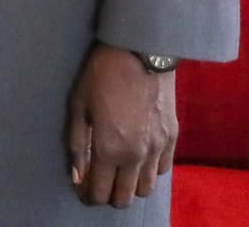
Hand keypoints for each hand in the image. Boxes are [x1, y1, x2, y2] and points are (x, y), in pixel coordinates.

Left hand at [65, 44, 176, 207]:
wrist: (142, 50)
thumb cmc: (103, 73)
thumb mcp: (79, 105)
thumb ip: (76, 144)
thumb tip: (77, 176)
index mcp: (109, 149)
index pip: (99, 192)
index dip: (89, 196)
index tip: (83, 189)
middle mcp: (136, 156)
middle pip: (125, 198)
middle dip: (109, 195)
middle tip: (99, 183)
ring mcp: (158, 148)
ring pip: (146, 189)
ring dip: (130, 186)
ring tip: (118, 172)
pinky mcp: (172, 138)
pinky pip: (162, 170)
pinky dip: (149, 172)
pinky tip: (138, 159)